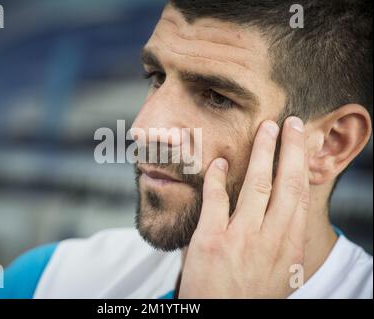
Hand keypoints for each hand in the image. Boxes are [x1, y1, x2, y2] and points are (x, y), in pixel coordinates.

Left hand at [178, 117, 308, 297]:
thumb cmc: (249, 296)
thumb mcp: (280, 274)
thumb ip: (285, 243)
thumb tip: (291, 215)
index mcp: (289, 247)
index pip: (300, 196)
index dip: (302, 165)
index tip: (303, 143)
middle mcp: (269, 240)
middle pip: (285, 184)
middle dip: (290, 149)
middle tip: (290, 123)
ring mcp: (240, 238)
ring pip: (256, 184)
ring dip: (262, 152)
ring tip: (265, 129)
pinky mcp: (211, 240)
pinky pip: (216, 198)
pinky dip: (217, 176)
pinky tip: (219, 162)